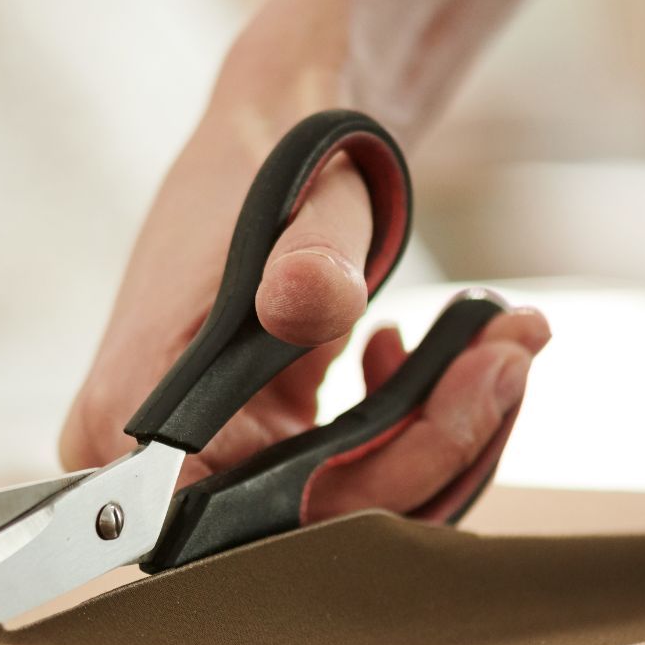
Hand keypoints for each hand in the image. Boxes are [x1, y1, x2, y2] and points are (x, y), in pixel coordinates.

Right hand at [59, 103, 550, 516]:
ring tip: (502, 342)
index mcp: (134, 416)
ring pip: (352, 501)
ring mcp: (209, 457)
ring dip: (446, 430)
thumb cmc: (266, 161)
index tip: (473, 396)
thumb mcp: (298, 204)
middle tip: (511, 355)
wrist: (269, 128)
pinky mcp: (257, 445)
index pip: (271, 510)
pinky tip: (412, 350)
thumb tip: (308, 301)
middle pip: (322, 515)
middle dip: (439, 443)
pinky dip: (415, 423)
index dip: (386, 476)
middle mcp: (157, 461)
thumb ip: (307, 262)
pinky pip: (353, 472)